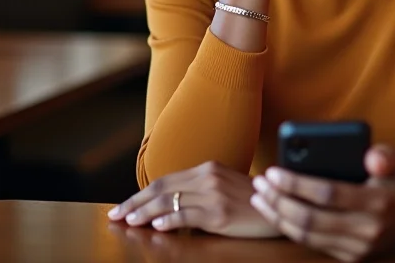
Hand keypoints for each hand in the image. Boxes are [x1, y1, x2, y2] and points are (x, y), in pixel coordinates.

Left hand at [107, 161, 281, 238]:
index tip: (123, 206)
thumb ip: (199, 189)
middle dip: (135, 203)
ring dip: (144, 214)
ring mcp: (214, 195)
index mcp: (207, 168)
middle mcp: (208, 177)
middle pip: (162, 188)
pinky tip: (157, 226)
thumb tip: (168, 205)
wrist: (279, 205)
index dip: (141, 194)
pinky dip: (170, 221)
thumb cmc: (250, 200)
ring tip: (128, 222)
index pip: (166, 180)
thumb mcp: (223, 186)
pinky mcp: (220, 213)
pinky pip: (188, 216)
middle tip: (115, 216)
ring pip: (170, 202)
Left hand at [250, 145, 394, 261]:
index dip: (297, 183)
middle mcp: (366, 230)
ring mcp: (356, 248)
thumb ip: (385, 156)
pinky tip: (275, 212)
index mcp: (377, 202)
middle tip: (260, 183)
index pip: (328, 194)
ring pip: (307, 236)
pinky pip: (312, 244)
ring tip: (260, 196)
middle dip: (280, 200)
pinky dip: (288, 228)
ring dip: (278, 216)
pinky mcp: (348, 257)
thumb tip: (371, 157)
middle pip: (311, 219)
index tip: (274, 171)